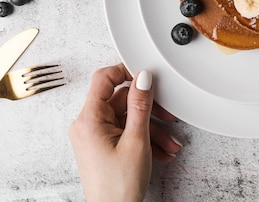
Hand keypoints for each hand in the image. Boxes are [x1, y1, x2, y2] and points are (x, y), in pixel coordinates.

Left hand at [69, 64, 180, 201]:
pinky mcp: (103, 146)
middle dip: (149, 110)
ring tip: (171, 143)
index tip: (145, 73)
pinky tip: (162, 152)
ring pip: (127, 119)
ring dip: (152, 129)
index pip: (104, 79)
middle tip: (168, 115)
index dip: (125, 71)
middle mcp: (88, 125)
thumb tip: (143, 78)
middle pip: (121, 101)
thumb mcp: (137, 140)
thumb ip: (140, 105)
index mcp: (89, 119)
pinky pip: (125, 132)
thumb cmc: (118, 187)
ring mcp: (95, 136)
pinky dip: (145, 139)